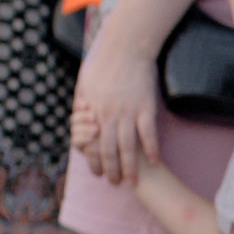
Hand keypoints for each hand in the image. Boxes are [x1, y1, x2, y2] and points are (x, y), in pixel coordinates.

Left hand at [72, 31, 160, 185]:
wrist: (125, 49)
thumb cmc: (104, 65)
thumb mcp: (85, 85)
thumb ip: (83, 104)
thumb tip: (81, 119)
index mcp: (93, 111)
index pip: (92, 145)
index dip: (95, 162)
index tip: (99, 173)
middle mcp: (109, 115)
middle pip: (109, 151)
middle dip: (112, 171)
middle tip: (117, 184)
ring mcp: (128, 112)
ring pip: (128, 147)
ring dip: (131, 168)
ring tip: (134, 182)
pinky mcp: (145, 108)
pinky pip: (148, 133)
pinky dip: (150, 149)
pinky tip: (152, 161)